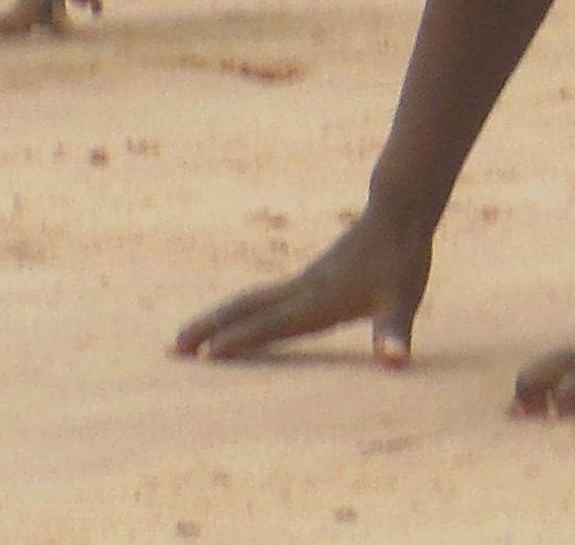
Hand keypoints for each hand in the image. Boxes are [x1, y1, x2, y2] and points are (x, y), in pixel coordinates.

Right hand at [173, 209, 436, 366]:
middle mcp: (302, 290)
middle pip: (245, 308)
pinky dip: (239, 309)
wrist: (397, 212)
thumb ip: (395, 333)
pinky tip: (235, 318)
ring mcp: (302, 281)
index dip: (241, 340)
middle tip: (172, 348)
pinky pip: (262, 297)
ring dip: (216, 318)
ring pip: (249, 300)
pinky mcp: (308, 277)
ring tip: (185, 335)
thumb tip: (395, 361)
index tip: (205, 357)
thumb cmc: (402, 260)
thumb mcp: (403, 300)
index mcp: (318, 300)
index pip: (272, 323)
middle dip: (209, 328)